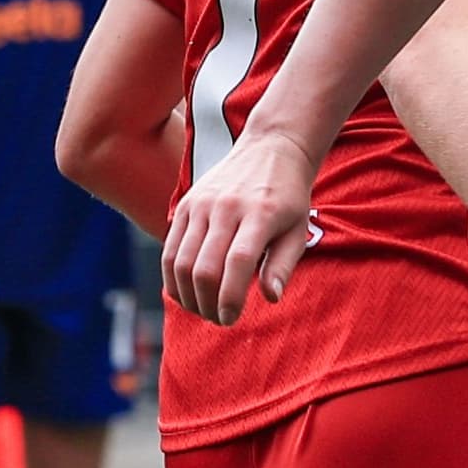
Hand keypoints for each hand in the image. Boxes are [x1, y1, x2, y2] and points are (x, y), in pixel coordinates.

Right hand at [165, 124, 323, 323]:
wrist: (271, 148)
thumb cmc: (289, 197)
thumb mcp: (297, 230)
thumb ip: (283, 265)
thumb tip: (270, 298)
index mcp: (260, 213)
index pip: (238, 263)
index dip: (231, 297)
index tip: (231, 318)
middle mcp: (225, 207)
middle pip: (204, 267)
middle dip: (207, 303)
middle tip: (219, 319)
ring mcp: (201, 204)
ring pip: (181, 261)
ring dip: (187, 295)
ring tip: (203, 310)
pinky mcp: (185, 204)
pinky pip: (170, 248)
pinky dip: (173, 277)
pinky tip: (186, 292)